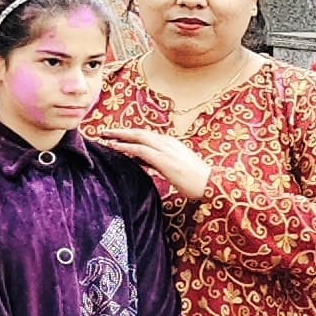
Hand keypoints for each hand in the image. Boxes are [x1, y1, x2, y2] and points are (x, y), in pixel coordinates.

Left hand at [90, 126, 213, 204]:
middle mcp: (168, 142)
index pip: (146, 135)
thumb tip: (140, 161)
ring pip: (138, 137)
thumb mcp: (173, 167)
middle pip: (139, 132)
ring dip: (119, 136)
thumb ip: (157, 162)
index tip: (115, 134)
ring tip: (104, 136)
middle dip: (120, 131)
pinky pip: (140, 150)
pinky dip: (125, 147)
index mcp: (171, 143)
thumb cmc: (195, 180)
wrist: (212, 185)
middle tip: (104, 131)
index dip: (129, 134)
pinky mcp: (164, 159)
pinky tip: (114, 147)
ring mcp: (166, 149)